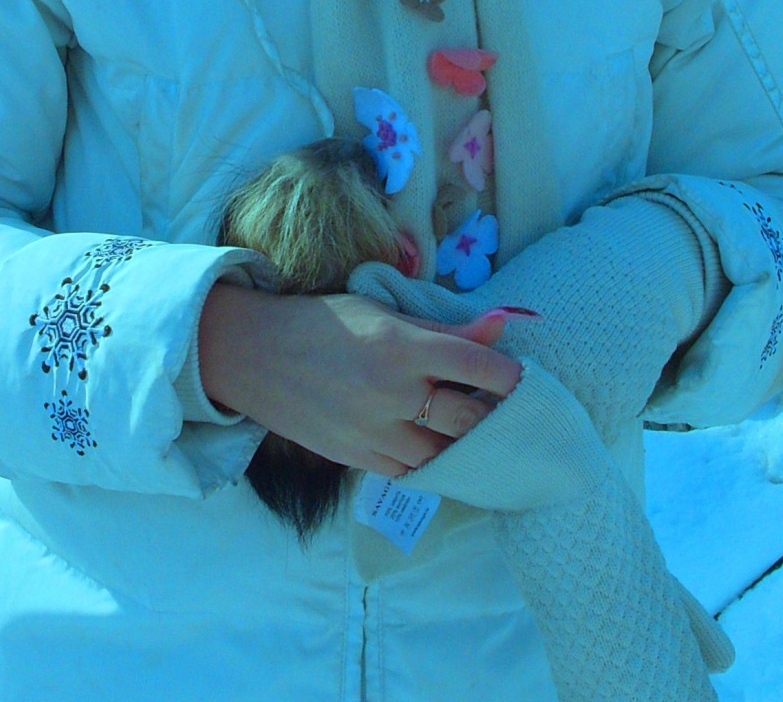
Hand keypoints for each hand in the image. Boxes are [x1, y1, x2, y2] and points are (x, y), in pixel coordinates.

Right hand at [198, 287, 520, 477]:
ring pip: (445, 452)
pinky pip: (413, 471)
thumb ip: (445, 327)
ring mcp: (375, 432)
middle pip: (469, 418)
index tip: (526, 379)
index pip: (477, 365)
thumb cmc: (326, 322)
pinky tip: (438, 446)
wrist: (256, 355)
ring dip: (464, 443)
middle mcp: (393, 392)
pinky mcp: (358, 459)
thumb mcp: (384, 311)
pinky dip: (431, 459)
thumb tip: (502, 322)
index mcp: (402, 345)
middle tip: (508, 410)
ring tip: (477, 432)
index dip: (510, 376)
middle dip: (494, 415)